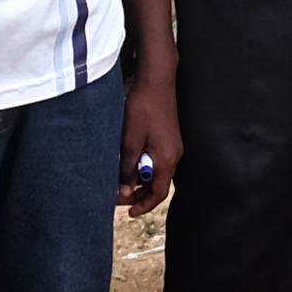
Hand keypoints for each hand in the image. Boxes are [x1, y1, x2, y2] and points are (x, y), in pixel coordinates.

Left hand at [120, 71, 178, 214]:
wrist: (156, 80)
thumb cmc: (144, 107)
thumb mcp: (130, 141)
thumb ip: (127, 167)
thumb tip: (124, 189)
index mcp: (167, 159)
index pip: (158, 193)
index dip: (144, 205)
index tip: (129, 212)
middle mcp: (173, 155)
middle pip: (158, 184)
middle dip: (138, 193)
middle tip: (118, 195)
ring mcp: (172, 145)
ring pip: (156, 171)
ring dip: (139, 178)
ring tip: (120, 178)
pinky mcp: (167, 136)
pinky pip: (156, 158)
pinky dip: (142, 164)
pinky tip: (128, 160)